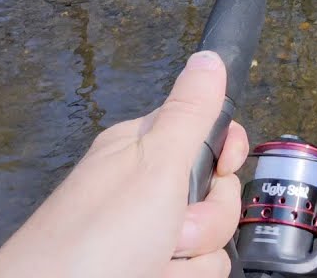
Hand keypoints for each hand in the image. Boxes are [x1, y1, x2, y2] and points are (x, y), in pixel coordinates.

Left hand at [0, 52, 249, 277]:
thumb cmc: (88, 240)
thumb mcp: (153, 164)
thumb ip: (189, 112)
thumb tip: (208, 59)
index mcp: (145, 151)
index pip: (212, 134)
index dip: (227, 153)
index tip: (222, 166)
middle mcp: (149, 193)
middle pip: (220, 195)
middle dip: (207, 219)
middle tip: (170, 226)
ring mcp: (150, 237)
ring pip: (213, 242)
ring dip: (191, 259)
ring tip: (150, 261)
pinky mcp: (153, 269)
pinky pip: (198, 273)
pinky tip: (148, 276)